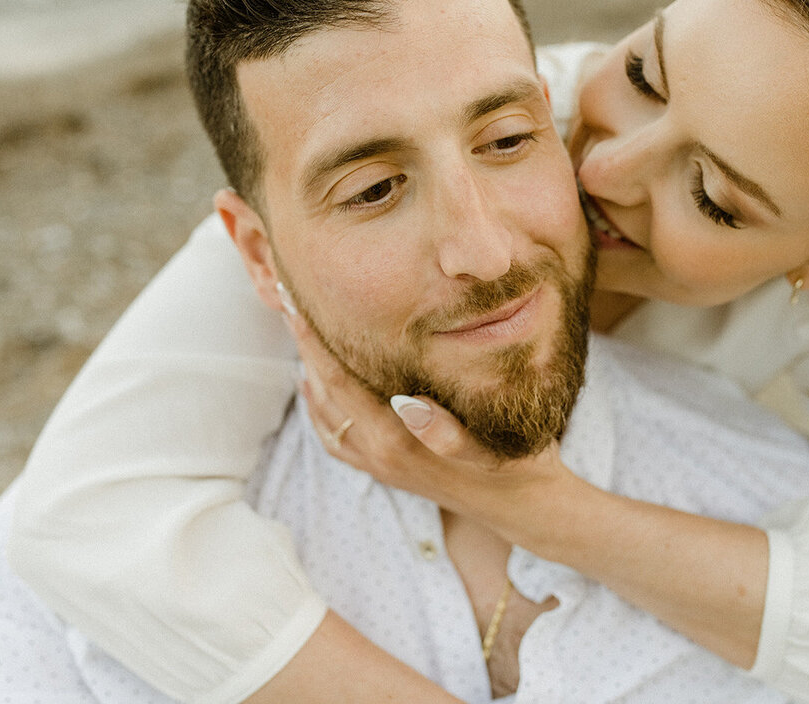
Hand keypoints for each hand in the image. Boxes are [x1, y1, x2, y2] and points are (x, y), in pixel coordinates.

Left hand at [285, 310, 571, 524]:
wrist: (521, 507)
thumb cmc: (512, 463)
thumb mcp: (488, 447)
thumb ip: (446, 432)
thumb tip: (407, 404)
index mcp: (394, 441)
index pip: (339, 381)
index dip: (315, 341)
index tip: (297, 303)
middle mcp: (376, 454)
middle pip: (323, 392)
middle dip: (305, 347)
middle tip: (288, 302)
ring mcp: (376, 464)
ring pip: (324, 413)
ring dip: (310, 372)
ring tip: (301, 332)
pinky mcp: (383, 470)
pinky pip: (334, 437)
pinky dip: (319, 407)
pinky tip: (318, 386)